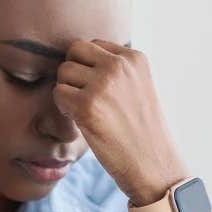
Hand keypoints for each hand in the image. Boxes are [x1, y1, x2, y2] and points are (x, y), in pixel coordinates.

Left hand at [53, 40, 188, 205]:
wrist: (153, 166)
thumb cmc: (142, 131)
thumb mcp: (137, 87)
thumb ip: (115, 70)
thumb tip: (77, 60)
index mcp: (134, 58)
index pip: (93, 45)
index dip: (88, 67)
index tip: (99, 90)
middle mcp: (119, 65)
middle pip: (74, 51)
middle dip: (74, 73)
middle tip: (84, 98)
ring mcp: (103, 84)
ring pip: (63, 72)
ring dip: (68, 92)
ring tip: (86, 112)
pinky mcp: (87, 105)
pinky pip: (58, 94)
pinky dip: (64, 109)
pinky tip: (81, 122)